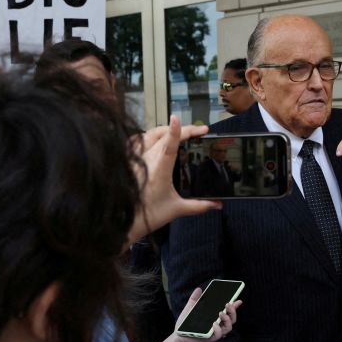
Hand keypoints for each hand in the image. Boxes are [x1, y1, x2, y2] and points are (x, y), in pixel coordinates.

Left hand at [128, 115, 221, 242]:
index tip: (178, 118)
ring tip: (179, 130)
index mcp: (159, 170)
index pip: (169, 145)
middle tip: (199, 130)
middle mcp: (147, 161)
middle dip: (182, 130)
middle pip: (163, 135)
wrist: (124, 222)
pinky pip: (137, 141)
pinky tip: (154, 136)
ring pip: (150, 135)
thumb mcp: (177, 209)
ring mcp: (137, 160)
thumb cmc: (147, 215)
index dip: (175, 131)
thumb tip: (217, 204)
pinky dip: (148, 135)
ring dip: (165, 129)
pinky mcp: (130, 162)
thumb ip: (199, 206)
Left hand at [174, 287, 242, 341]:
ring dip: (227, 319)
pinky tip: (214, 324)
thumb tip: (199, 289)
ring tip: (221, 313)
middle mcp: (218, 324)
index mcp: (215, 317)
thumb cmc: (185, 324)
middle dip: (233, 311)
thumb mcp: (190, 308)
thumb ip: (195, 299)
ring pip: (229, 327)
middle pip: (232, 319)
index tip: (238, 300)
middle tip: (228, 304)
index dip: (235, 306)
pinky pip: (219, 335)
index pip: (228, 312)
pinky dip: (218, 329)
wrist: (178, 336)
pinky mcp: (210, 338)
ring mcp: (215, 332)